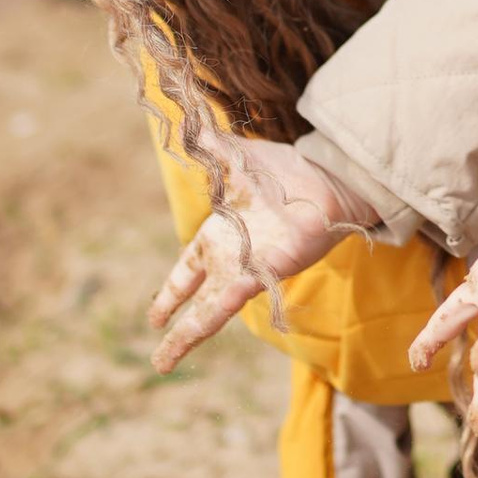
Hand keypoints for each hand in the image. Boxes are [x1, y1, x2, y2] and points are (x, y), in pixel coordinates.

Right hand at [148, 140, 353, 371]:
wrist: (323, 178)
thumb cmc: (286, 171)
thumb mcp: (233, 157)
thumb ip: (206, 142)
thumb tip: (180, 114)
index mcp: (221, 236)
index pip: (187, 271)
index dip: (170, 293)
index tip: (153, 317)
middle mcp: (231, 259)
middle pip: (195, 299)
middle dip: (174, 325)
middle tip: (158, 352)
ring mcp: (246, 270)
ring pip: (207, 312)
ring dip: (185, 337)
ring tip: (163, 363)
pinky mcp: (261, 275)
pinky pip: (225, 304)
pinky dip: (204, 320)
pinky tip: (187, 340)